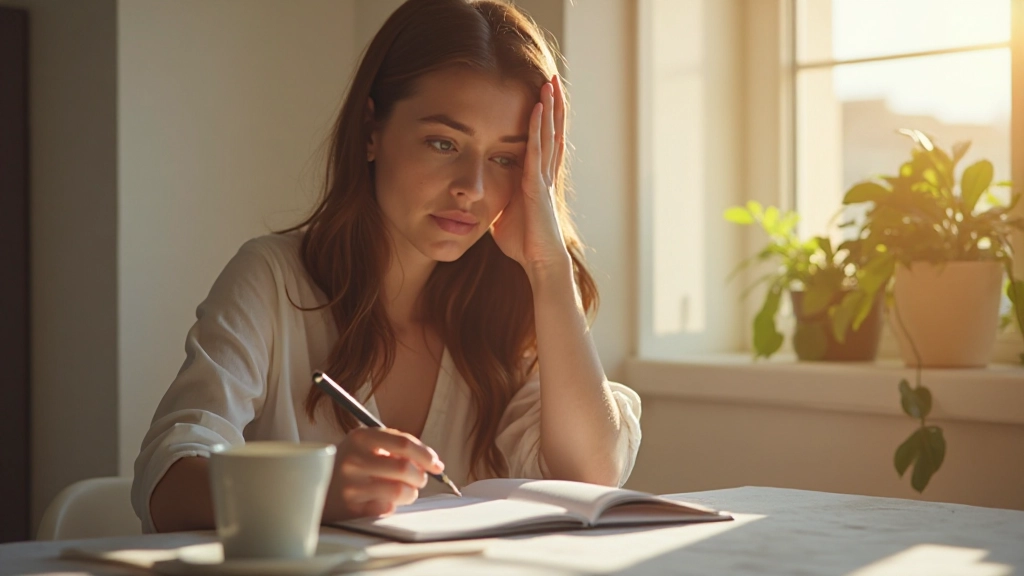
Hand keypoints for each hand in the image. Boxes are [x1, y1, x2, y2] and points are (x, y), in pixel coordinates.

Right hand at [321, 427, 443, 520]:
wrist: (314, 485)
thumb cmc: (352, 463)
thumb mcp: (368, 444)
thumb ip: (398, 447)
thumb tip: (434, 463)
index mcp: (360, 437)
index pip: (403, 443)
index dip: (426, 455)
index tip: (437, 464)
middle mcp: (353, 459)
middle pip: (404, 469)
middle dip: (420, 476)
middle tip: (419, 479)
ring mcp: (350, 485)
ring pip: (400, 492)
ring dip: (410, 493)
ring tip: (404, 491)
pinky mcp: (350, 508)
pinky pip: (387, 508)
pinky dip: (393, 505)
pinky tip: (383, 500)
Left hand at [491, 75, 571, 279]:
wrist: (539, 262)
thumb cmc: (524, 243)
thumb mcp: (505, 214)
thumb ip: (499, 200)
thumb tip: (484, 196)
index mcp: (538, 179)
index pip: (545, 142)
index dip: (547, 119)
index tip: (547, 96)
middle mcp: (545, 173)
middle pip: (552, 131)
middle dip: (553, 104)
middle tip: (554, 78)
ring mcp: (543, 177)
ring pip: (548, 134)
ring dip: (549, 107)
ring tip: (550, 81)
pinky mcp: (538, 184)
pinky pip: (537, 149)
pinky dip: (537, 127)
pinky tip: (538, 107)